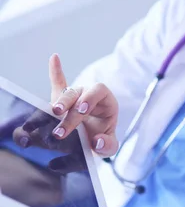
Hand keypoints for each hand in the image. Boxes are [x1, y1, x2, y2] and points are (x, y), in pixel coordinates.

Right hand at [13, 54, 118, 171]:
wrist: (90, 144)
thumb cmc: (101, 141)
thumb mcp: (108, 148)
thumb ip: (108, 146)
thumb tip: (97, 141)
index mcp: (106, 102)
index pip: (99, 91)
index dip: (90, 98)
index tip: (81, 110)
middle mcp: (90, 95)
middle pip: (79, 93)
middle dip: (70, 106)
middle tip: (62, 120)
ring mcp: (76, 97)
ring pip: (66, 94)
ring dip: (59, 102)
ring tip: (54, 113)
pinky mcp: (63, 100)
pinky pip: (59, 84)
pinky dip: (55, 72)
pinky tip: (54, 58)